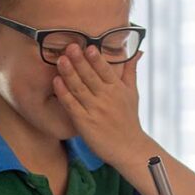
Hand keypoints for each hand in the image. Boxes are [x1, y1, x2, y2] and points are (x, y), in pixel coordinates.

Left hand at [52, 43, 148, 165]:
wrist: (129, 148)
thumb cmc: (129, 119)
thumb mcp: (133, 93)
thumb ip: (130, 70)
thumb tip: (137, 51)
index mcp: (118, 89)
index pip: (106, 70)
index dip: (96, 58)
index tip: (88, 46)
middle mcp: (107, 98)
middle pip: (91, 76)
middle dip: (80, 61)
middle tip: (70, 46)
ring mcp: (95, 110)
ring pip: (79, 88)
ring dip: (69, 73)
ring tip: (61, 60)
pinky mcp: (84, 122)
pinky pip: (72, 105)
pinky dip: (64, 93)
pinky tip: (56, 82)